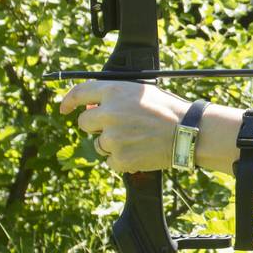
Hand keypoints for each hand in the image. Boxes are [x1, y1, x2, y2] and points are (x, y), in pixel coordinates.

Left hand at [57, 80, 191, 173]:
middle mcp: (109, 113)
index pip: (80, 93)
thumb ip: (114, 96)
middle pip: (85, 123)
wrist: (188, 132)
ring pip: (99, 145)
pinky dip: (123, 159)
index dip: (68, 101)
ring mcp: (113, 137)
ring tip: (137, 139)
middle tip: (116, 128)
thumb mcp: (141, 93)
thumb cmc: (166, 110)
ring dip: (112, 144)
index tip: (64, 108)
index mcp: (114, 91)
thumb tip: (90, 107)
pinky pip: (111, 161)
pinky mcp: (119, 158)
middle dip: (96, 127)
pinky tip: (141, 151)